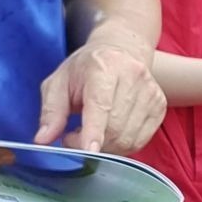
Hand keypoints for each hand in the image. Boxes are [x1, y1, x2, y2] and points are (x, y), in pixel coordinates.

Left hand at [37, 25, 166, 153]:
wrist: (121, 50)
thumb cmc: (85, 69)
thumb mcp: (58, 82)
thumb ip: (51, 111)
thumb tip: (43, 140)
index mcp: (104, 67)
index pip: (101, 104)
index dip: (94, 130)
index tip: (88, 151)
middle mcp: (133, 76)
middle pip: (115, 127)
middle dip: (90, 142)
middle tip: (72, 136)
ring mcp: (150, 91)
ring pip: (128, 138)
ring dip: (105, 147)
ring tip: (91, 132)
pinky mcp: (159, 106)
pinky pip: (140, 141)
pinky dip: (122, 146)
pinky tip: (109, 133)